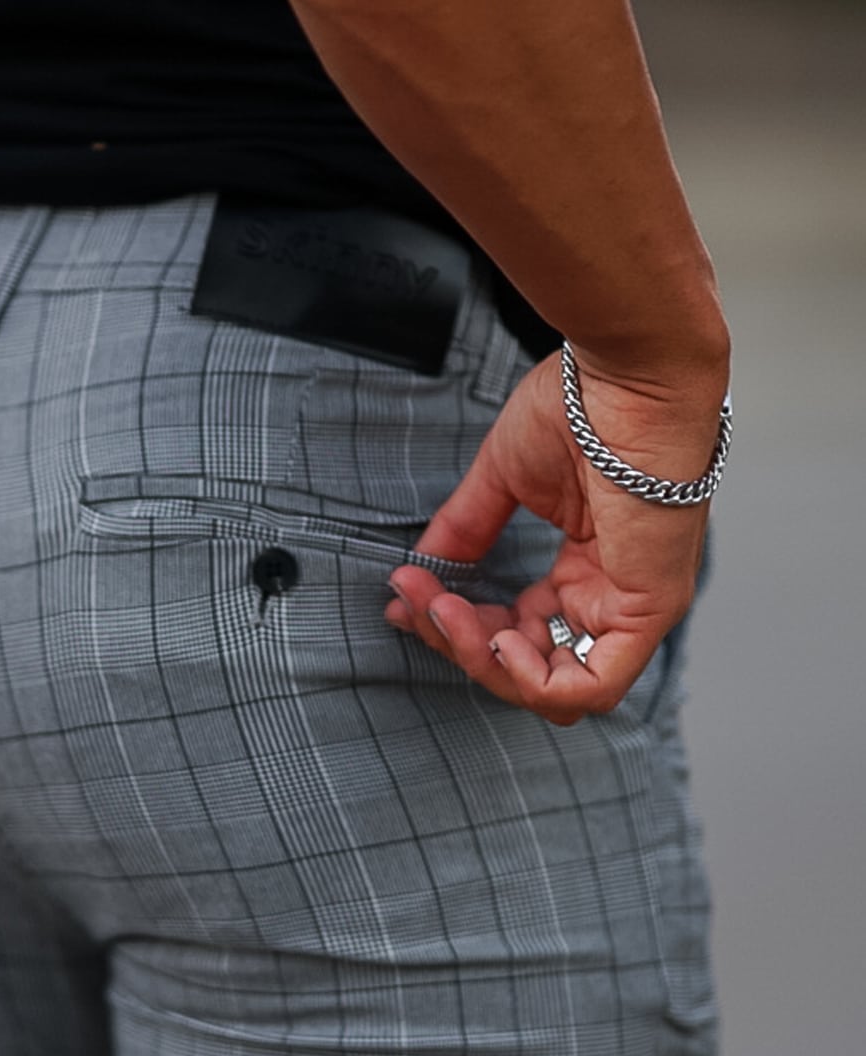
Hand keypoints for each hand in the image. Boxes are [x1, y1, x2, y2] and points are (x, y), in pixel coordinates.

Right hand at [383, 348, 727, 725]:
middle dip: (460, 644)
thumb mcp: (505, 478)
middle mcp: (612, 595)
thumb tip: (423, 568)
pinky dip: (536, 682)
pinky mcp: (650, 607)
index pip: (517, 631)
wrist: (632, 369)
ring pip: (554, 686)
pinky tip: (495, 640)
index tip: (405, 596)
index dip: (457, 627)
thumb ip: (466, 530)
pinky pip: (594, 685)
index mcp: (588, 568)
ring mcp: (634, 606)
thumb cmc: (585, 402)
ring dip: (486, 662)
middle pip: (528, 667)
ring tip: (445, 612)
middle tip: (419, 602)